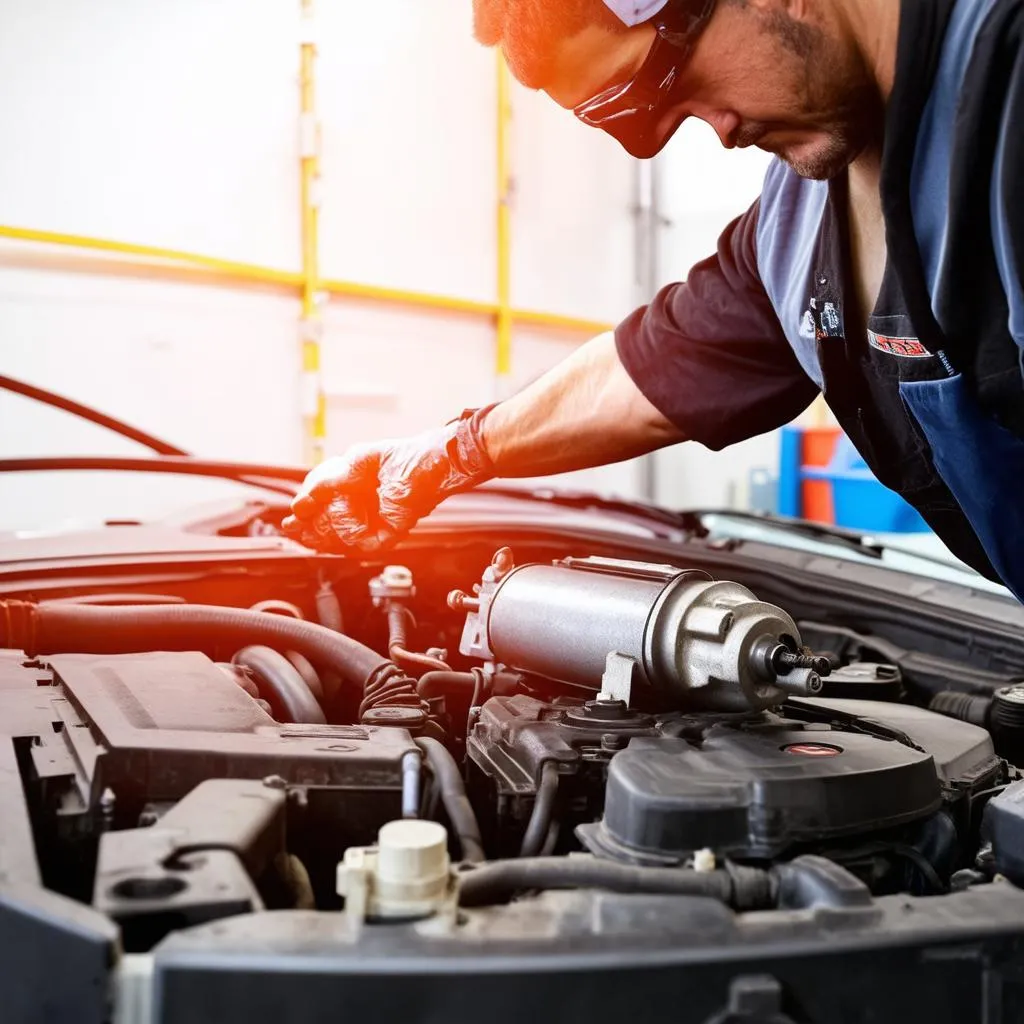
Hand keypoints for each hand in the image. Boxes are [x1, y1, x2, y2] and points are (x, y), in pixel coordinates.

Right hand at [281, 407, 494, 551]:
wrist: (436, 462)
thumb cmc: (406, 458)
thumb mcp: (355, 462)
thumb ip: (326, 483)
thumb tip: (300, 504)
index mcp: (355, 497)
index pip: (322, 515)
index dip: (303, 519)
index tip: (289, 523)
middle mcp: (363, 516)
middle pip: (324, 532)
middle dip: (311, 524)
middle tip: (302, 518)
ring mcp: (375, 528)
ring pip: (337, 538)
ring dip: (333, 518)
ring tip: (344, 500)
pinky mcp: (388, 536)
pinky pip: (358, 541)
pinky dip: (352, 526)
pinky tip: (354, 510)